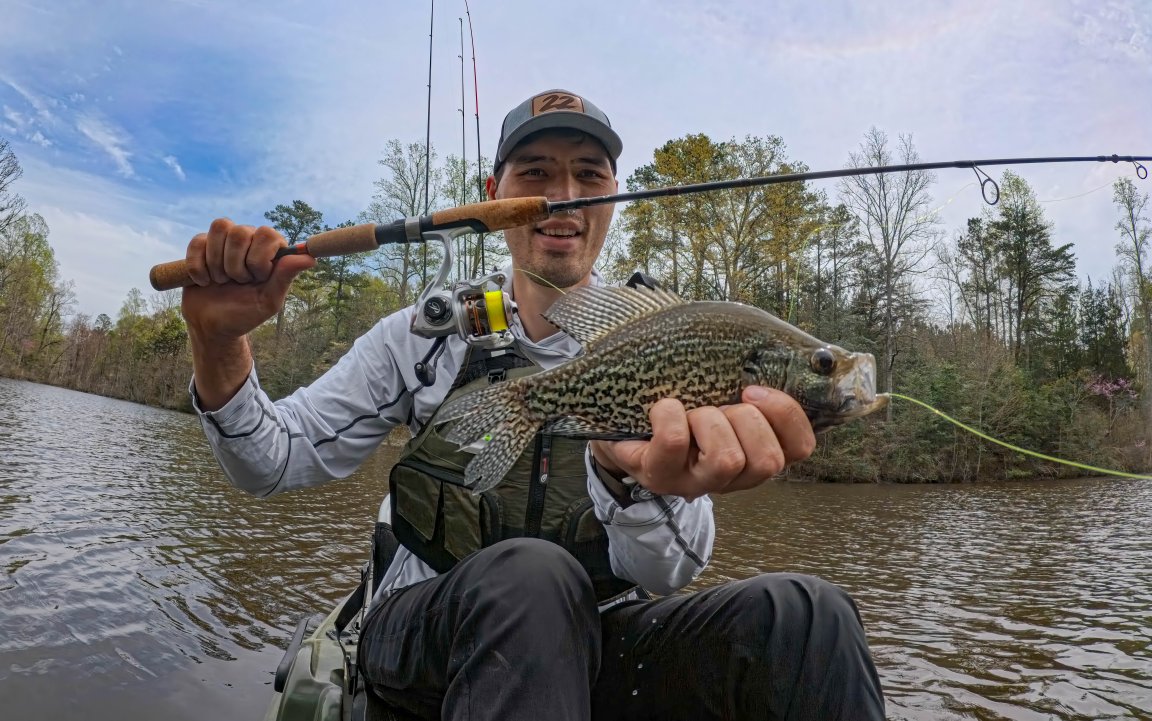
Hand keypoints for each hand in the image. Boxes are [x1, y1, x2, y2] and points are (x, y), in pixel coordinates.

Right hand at [181, 218, 315, 340]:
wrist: (212, 326)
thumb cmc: (244, 314)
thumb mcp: (268, 301)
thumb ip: (285, 278)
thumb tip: (311, 258)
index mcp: (271, 251)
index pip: (267, 234)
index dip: (258, 259)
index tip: (257, 279)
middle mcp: (250, 241)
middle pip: (241, 232)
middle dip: (236, 265)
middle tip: (237, 283)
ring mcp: (225, 241)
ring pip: (220, 228)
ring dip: (217, 262)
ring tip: (221, 281)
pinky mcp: (201, 246)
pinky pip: (197, 241)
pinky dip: (198, 266)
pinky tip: (204, 281)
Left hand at [589, 386, 815, 501]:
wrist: (622, 421)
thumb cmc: (682, 401)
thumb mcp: (722, 389)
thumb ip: (752, 377)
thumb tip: (784, 347)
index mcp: (755, 453)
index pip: (800, 448)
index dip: (786, 415)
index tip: (752, 389)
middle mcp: (731, 477)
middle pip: (768, 461)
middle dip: (745, 420)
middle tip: (718, 406)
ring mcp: (694, 482)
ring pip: (727, 459)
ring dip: (708, 421)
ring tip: (691, 412)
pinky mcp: (659, 476)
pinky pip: (674, 443)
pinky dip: (669, 415)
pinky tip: (662, 410)